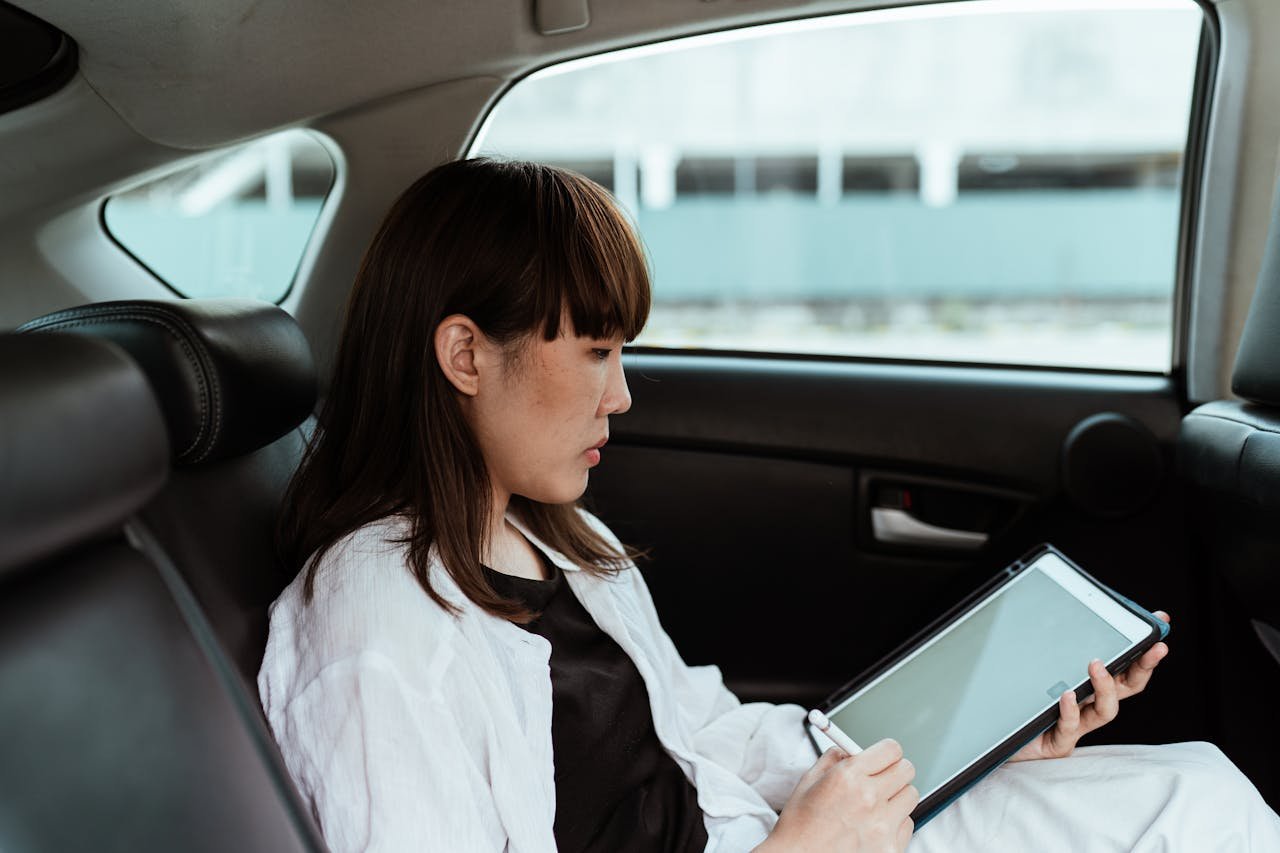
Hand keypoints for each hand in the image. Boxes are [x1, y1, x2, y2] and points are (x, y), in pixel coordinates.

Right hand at [757, 738, 916, 852]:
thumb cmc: (799, 826)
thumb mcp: (809, 782)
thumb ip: (833, 759)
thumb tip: (850, 750)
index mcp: (849, 777)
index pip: (891, 749)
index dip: (886, 752)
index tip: (882, 757)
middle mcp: (869, 798)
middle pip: (906, 770)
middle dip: (894, 770)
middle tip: (881, 778)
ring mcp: (882, 826)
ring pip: (910, 796)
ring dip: (896, 796)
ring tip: (875, 805)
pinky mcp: (890, 848)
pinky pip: (907, 824)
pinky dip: (895, 823)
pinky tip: (874, 826)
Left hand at [1010, 610, 1170, 761]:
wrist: (990, 734)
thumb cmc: (1018, 699)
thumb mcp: (1038, 667)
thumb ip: (1053, 644)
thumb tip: (1059, 607)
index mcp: (1089, 686)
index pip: (1126, 666)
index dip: (1144, 648)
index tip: (1160, 623)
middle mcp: (1088, 705)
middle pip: (1127, 687)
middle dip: (1143, 667)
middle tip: (1153, 648)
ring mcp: (1076, 725)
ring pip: (1106, 710)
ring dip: (1105, 686)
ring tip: (1096, 664)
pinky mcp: (1058, 742)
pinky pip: (1070, 727)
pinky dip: (1070, 710)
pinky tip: (1066, 695)